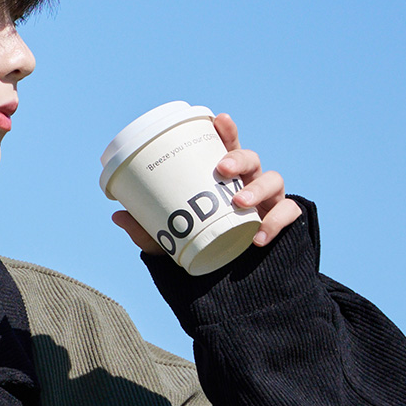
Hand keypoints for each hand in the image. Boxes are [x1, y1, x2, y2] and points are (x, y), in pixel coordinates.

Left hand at [111, 112, 302, 255]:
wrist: (227, 286)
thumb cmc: (200, 251)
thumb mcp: (169, 243)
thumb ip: (147, 230)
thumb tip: (117, 214)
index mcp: (226, 180)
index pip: (228, 148)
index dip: (227, 131)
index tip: (218, 119)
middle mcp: (250, 185)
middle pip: (252, 159)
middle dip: (238, 159)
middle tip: (221, 170)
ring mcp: (269, 202)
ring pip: (275, 180)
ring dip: (258, 188)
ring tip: (239, 203)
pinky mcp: (282, 223)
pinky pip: (288, 214)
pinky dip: (276, 222)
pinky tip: (258, 236)